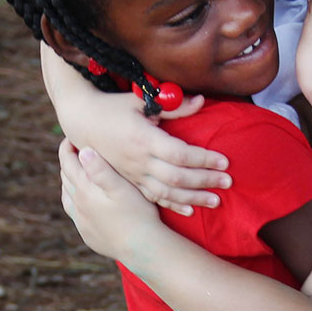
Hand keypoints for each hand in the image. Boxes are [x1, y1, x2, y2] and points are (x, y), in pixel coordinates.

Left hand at [58, 139, 163, 259]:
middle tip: (76, 149)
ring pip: (67, 195)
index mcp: (84, 189)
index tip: (72, 136)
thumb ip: (101, 169)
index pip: (68, 162)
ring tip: (77, 172)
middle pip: (66, 177)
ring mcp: (81, 222)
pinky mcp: (88, 234)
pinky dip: (74, 200)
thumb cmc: (137, 214)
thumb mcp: (122, 187)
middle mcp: (77, 205)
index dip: (68, 147)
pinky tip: (81, 200)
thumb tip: (83, 151)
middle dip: (68, 161)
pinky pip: (74, 213)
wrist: (142, 248)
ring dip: (69, 181)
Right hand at [65, 91, 231, 215]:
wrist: (83, 122)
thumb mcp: (141, 100)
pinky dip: (173, 205)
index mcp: (143, 139)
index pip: (179, 154)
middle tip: (228, 182)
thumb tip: (202, 101)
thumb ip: (173, 105)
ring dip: (193, 198)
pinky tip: (190, 210)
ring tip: (216, 201)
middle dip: (205, 180)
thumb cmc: (114, 107)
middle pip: (177, 177)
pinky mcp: (130, 182)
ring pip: (167, 192)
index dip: (203, 159)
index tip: (224, 160)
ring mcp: (133, 174)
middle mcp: (138, 160)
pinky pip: (153, 198)